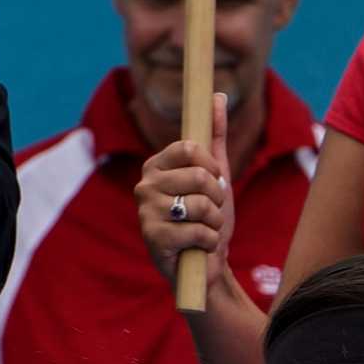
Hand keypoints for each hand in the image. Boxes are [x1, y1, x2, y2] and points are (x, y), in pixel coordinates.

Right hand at [134, 92, 234, 288]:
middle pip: (199, 176)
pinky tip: (198, 248)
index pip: (190, 147)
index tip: (214, 180)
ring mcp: (146, 212)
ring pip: (200, 204)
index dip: (212, 166)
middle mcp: (144, 185)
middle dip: (217, 198)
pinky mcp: (152, 239)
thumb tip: (218, 95)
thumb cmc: (208, 219)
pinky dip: (209, 242)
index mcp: (156, 166)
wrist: (207, 267)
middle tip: (211, 212)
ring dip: (215, 222)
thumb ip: (215, 135)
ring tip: (205, 230)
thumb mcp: (216, 174)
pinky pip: (197, 231)